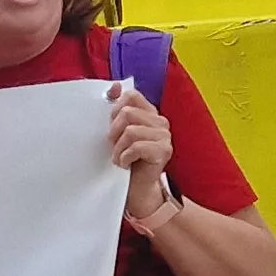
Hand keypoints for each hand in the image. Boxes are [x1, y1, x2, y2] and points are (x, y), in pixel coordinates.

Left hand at [108, 82, 173, 212]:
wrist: (137, 189)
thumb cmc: (126, 160)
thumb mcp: (118, 132)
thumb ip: (117, 110)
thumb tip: (114, 86)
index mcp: (149, 113)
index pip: (131, 96)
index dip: (115, 108)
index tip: (110, 125)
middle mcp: (160, 122)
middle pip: (127, 113)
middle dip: (114, 132)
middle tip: (114, 146)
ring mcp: (164, 136)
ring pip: (130, 131)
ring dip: (118, 148)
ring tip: (119, 157)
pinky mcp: (164, 151)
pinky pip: (136, 147)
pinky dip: (125, 157)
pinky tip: (125, 164)